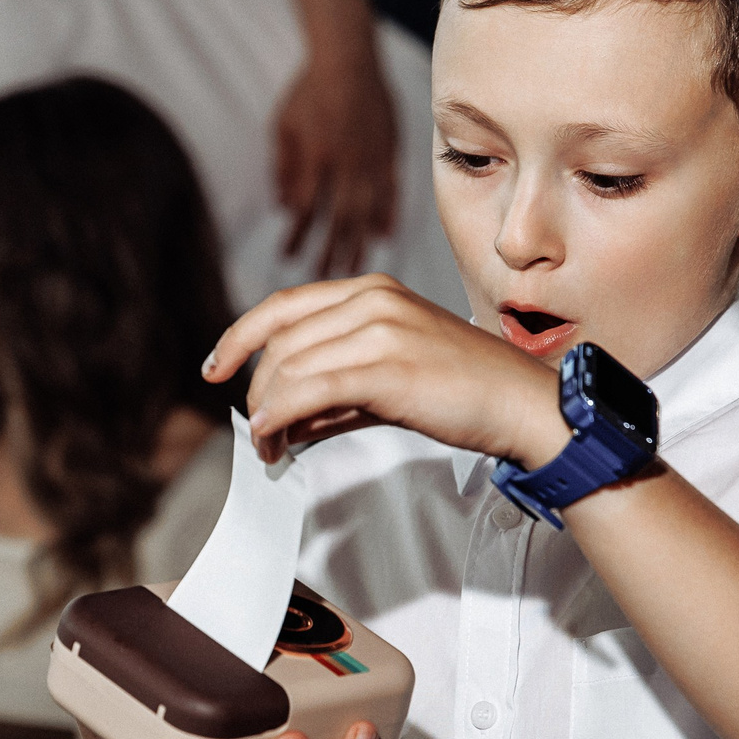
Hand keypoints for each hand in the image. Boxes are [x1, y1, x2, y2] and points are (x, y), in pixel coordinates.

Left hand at [206, 274, 564, 464]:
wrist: (521, 404)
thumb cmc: (463, 391)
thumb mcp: (391, 374)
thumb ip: (336, 387)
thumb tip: (284, 416)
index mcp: (371, 290)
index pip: (283, 306)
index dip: (240, 337)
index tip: (216, 368)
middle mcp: (372, 300)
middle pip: (280, 343)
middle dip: (258, 392)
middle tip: (260, 434)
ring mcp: (381, 330)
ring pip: (290, 368)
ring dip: (268, 414)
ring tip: (272, 448)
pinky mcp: (388, 368)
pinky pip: (310, 390)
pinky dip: (280, 416)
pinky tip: (274, 438)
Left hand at [274, 43, 397, 278]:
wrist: (348, 57)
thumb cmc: (309, 90)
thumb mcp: (283, 126)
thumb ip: (283, 168)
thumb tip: (283, 208)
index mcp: (316, 157)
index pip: (306, 209)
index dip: (297, 236)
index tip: (287, 258)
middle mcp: (346, 163)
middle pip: (338, 218)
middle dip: (329, 251)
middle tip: (320, 276)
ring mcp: (372, 158)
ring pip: (367, 209)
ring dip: (358, 242)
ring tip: (351, 268)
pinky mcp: (390, 151)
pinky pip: (391, 189)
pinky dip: (387, 214)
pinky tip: (383, 236)